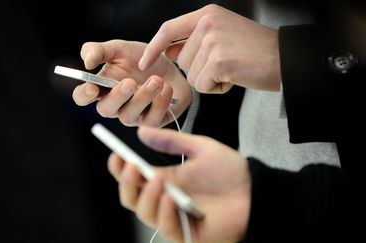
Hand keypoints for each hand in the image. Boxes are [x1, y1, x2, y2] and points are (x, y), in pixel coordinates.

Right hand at [73, 40, 191, 126]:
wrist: (171, 66)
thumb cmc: (141, 60)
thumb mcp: (119, 48)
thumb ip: (99, 50)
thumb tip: (86, 62)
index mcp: (101, 88)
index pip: (82, 97)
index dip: (84, 95)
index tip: (92, 86)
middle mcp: (114, 106)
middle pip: (105, 110)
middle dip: (117, 96)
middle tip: (130, 82)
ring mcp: (133, 116)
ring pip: (129, 115)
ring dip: (143, 97)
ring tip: (157, 80)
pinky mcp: (153, 121)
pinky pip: (152, 120)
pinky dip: (160, 104)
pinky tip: (167, 89)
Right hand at [108, 126, 250, 242]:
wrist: (254, 190)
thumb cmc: (229, 172)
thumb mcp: (199, 148)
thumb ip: (171, 142)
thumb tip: (141, 131)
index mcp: (164, 180)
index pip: (134, 177)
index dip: (120, 168)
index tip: (115, 153)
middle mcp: (164, 199)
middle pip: (131, 197)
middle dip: (125, 182)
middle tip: (130, 165)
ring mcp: (174, 216)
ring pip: (144, 213)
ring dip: (146, 196)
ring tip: (156, 178)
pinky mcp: (187, 233)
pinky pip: (166, 227)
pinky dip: (164, 212)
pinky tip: (169, 197)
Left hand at [139, 4, 280, 92]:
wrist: (286, 59)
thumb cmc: (256, 51)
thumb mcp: (223, 35)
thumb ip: (195, 41)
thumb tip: (169, 51)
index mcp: (207, 14)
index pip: (168, 29)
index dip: (154, 48)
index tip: (144, 62)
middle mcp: (207, 23)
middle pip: (181, 60)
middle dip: (199, 70)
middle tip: (226, 65)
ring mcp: (212, 41)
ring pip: (191, 75)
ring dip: (209, 80)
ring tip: (232, 70)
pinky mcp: (218, 60)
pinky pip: (202, 85)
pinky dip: (217, 88)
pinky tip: (235, 78)